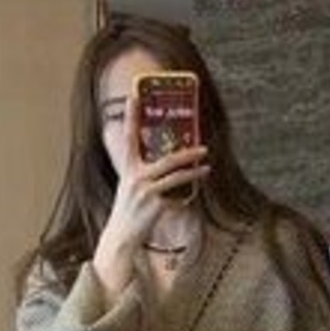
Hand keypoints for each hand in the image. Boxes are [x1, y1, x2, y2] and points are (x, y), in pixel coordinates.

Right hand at [96, 104, 210, 264]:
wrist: (122, 235)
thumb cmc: (129, 210)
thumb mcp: (131, 186)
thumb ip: (144, 173)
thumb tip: (165, 165)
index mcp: (128, 168)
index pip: (128, 137)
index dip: (131, 116)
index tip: (134, 96)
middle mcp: (136, 177)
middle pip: (167, 159)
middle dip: (187, 153)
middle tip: (203, 147)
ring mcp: (146, 191)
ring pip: (176, 177)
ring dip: (194, 172)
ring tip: (207, 168)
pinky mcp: (156, 206)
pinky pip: (176, 198)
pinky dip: (182, 198)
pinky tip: (188, 197)